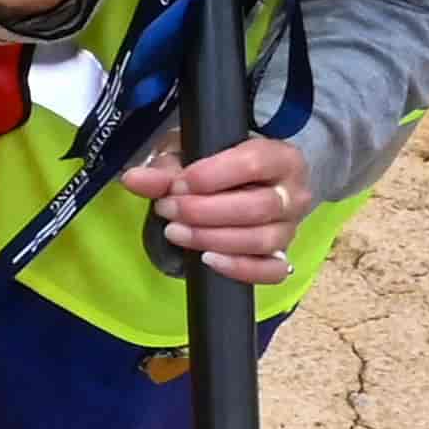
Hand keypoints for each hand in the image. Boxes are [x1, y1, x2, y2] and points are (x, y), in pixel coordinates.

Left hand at [122, 134, 314, 280]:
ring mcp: (290, 228)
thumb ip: (165, 169)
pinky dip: (238, 268)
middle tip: (168, 209)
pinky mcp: (282, 257)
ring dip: (212, 238)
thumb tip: (134, 179)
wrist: (241, 187)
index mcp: (280, 157)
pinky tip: (207, 260)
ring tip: (175, 232)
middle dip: (205, 211)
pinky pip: (270, 271)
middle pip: (259, 207)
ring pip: (262, 240)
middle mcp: (293, 193)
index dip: (212, 176)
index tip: (177, 185)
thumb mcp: (189, 157)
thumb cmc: (217, 166)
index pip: (254, 164)